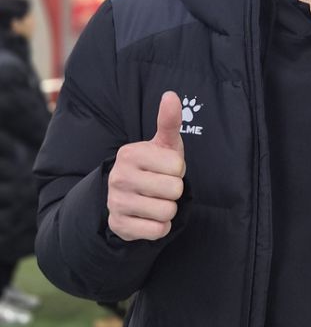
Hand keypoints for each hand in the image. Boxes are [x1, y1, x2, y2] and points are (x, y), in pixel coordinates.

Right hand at [107, 91, 185, 240]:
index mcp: (130, 154)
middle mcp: (119, 177)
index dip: (177, 170)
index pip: (177, 166)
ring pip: (167, 211)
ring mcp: (116, 202)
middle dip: (174, 191)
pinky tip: (149, 217)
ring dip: (168, 210)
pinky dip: (160, 227)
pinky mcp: (120, 226)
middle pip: (174, 190)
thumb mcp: (162, 144)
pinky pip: (158, 231)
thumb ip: (169, 121)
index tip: (164, 169)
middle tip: (161, 187)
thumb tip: (171, 95)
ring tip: (155, 201)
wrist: (126, 197)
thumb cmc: (152, 166)